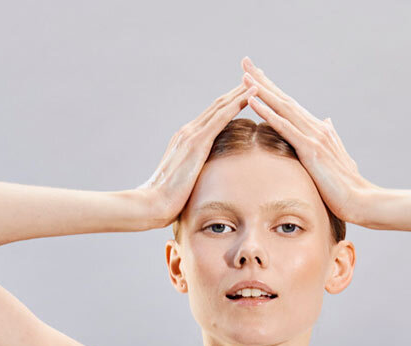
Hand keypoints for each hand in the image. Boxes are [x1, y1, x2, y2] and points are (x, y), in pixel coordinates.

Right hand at [136, 82, 258, 227]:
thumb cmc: (167, 202)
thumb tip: (208, 183)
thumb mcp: (185, 183)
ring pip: (221, 107)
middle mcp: (188, 132)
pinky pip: (220, 119)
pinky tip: (250, 97)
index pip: (213, 116)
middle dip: (238, 90)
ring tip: (259, 81)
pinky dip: (235, 105)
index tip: (246, 93)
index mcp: (186, 140)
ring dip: (241, 92)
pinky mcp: (196, 144)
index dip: (230, 103)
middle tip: (257, 77)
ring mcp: (191, 135)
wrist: (152, 204)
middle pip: (218, 105)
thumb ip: (197, 175)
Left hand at [239, 57, 374, 223]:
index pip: (291, 106)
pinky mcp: (311, 149)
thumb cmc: (347, 187)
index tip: (257, 76)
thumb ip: (330, 137)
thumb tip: (326, 121)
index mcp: (319, 131)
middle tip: (245, 62)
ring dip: (261, 89)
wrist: (360, 200)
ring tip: (244, 74)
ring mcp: (314, 136)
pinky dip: (267, 111)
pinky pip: (284, 126)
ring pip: (282, 107)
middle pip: (284, 99)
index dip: (273, 91)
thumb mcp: (336, 158)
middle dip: (263, 80)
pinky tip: (252, 100)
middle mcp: (316, 127)